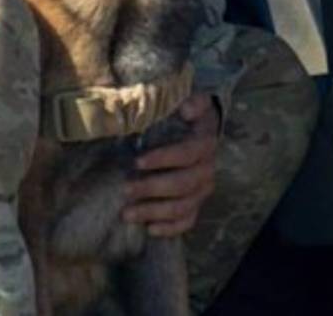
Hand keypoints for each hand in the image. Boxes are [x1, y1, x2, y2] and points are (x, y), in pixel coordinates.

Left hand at [122, 93, 219, 236]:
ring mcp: (202, 190)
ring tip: (127, 214)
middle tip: (125, 189)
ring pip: (182, 206)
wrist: (204, 132)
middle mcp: (207, 170)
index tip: (137, 161)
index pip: (186, 154)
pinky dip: (170, 228)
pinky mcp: (197, 204)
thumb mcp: (194, 102)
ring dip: (154, 212)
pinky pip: (187, 221)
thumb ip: (193, 102)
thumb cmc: (190, 116)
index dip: (163, 158)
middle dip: (151, 188)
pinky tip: (149, 229)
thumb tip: (186, 109)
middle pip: (181, 184)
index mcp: (205, 144)